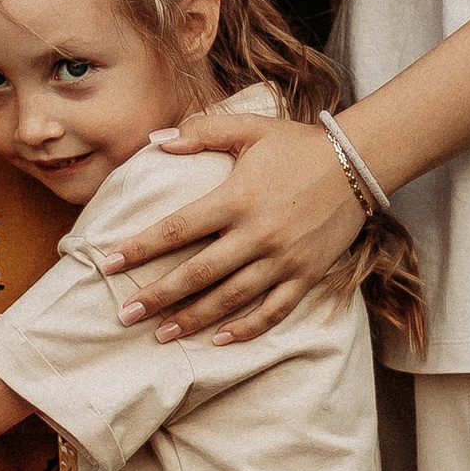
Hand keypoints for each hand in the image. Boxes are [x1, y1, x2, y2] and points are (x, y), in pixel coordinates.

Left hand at [95, 109, 362, 343]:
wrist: (359, 162)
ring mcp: (283, 260)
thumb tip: (155, 140)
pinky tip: (219, 341)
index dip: (141, 248)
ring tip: (161, 334)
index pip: (177, 229)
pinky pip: (272, 311)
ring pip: (230, 299)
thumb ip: (200, 132)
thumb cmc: (298, 144)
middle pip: (197, 273)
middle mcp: (257, 234)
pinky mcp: (306, 276)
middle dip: (158, 296)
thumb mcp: (248, 128)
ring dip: (193, 320)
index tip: (110, 264)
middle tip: (125, 314)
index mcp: (237, 198)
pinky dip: (246, 330)